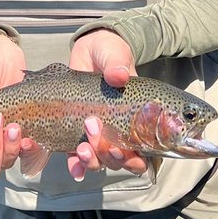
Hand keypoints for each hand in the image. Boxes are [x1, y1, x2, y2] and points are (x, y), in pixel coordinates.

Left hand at [67, 29, 148, 179]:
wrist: (90, 49)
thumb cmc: (111, 53)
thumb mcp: (116, 55)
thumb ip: (118, 64)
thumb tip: (118, 75)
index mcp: (136, 117)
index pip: (142, 151)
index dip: (134, 159)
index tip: (120, 148)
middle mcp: (119, 130)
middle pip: (119, 160)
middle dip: (109, 156)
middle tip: (95, 132)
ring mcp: (98, 132)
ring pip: (100, 161)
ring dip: (93, 160)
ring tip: (82, 149)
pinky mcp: (78, 130)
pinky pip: (78, 155)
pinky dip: (77, 165)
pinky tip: (75, 169)